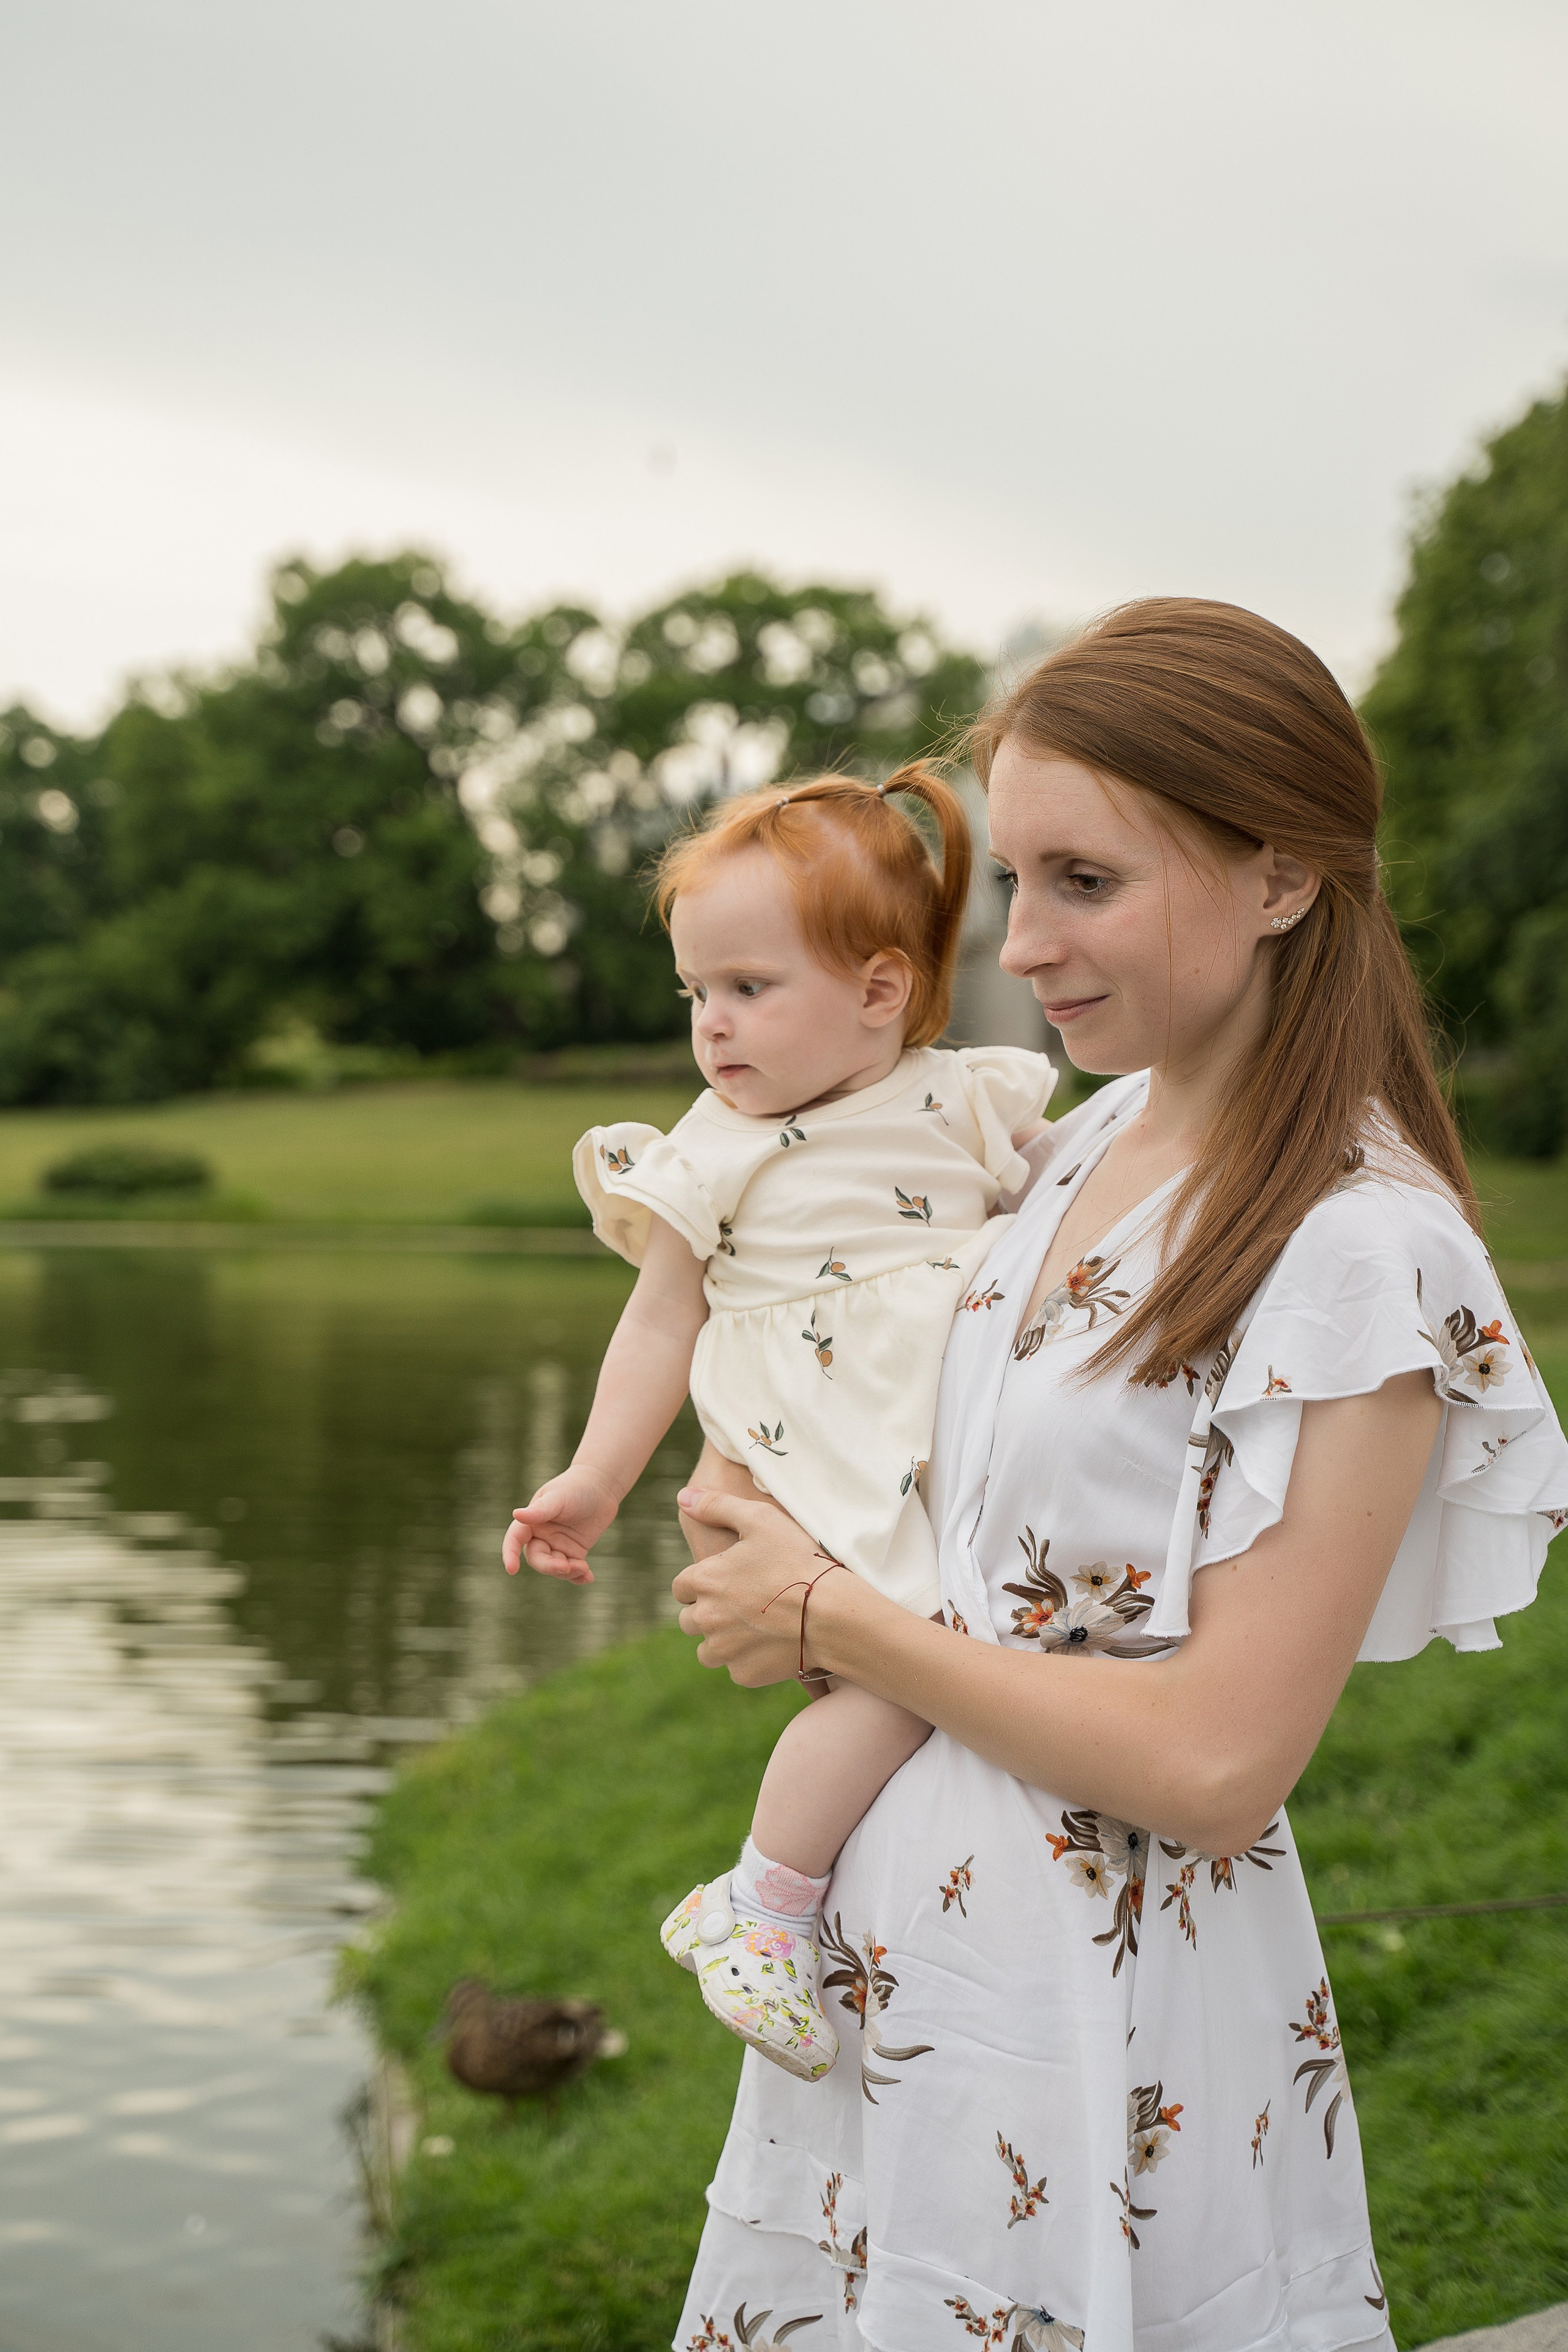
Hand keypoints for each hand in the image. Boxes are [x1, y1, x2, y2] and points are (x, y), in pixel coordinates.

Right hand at [503, 1465, 619, 1581]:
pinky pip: (572, 1570)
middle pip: (538, 1559)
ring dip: (568, 1572)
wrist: (601, 1486)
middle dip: (549, 1567)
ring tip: (584, 1568)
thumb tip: (516, 1514)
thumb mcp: (557, 1497)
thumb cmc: (575, 1487)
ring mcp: (558, 1546)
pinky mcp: (575, 1552)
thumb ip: (539, 1510)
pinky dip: (579, 1577)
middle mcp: (542, 1536)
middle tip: (566, 1566)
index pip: (515, 1539)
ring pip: (556, 1568)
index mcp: (531, 1521)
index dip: (510, 1554)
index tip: (512, 1569)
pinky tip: (588, 1577)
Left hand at [671, 1487, 840, 1684]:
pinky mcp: (744, 1674)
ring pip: (708, 1650)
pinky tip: (772, 1645)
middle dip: (709, 1613)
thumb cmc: (797, 1561)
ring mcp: (724, 1650)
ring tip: (754, 1628)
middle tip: (742, 1605)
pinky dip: (748, 1660)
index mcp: (704, 1581)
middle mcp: (705, 1619)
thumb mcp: (760, 1519)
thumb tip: (682, 1497)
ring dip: (722, 1641)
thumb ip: (717, 1505)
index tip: (726, 1581)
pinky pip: (736, 1669)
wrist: (832, 1613)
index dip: (702, 1583)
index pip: (681, 1587)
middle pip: (689, 1621)